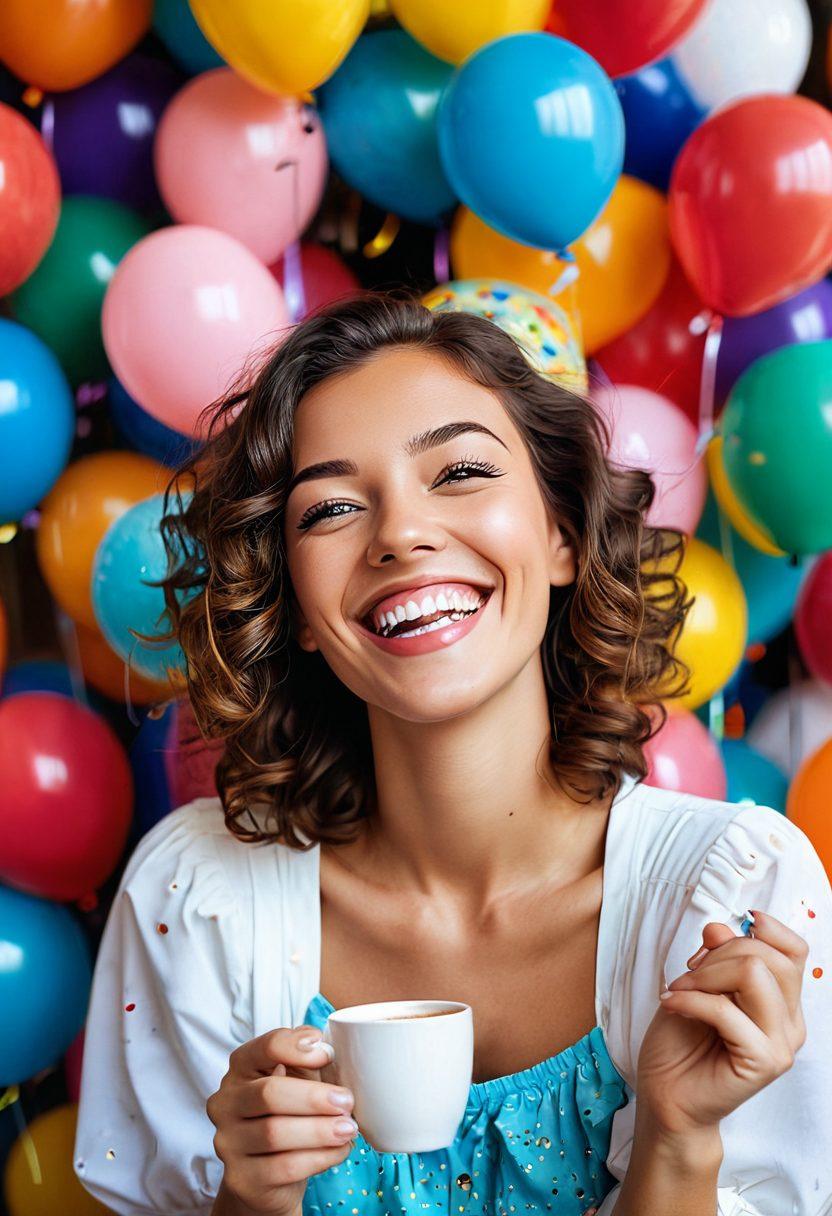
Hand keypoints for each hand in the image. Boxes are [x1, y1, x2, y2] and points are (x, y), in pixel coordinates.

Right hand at [206, 1025, 357, 1215]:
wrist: (270, 1177)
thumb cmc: (288, 1116)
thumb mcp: (298, 1081)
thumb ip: (307, 1061)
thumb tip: (324, 1048)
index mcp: (240, 1068)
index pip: (264, 1048)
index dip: (296, 1047)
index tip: (328, 1053)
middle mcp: (225, 1102)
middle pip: (269, 1094)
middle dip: (314, 1097)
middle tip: (347, 1102)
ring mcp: (228, 1143)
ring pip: (275, 1133)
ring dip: (320, 1130)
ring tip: (348, 1129)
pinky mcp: (240, 1179)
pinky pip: (284, 1166)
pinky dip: (319, 1157)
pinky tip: (339, 1150)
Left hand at [635, 909, 808, 1138]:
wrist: (666, 1096)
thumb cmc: (681, 1043)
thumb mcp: (695, 984)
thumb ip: (715, 956)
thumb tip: (721, 928)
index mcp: (782, 1001)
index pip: (793, 950)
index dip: (761, 930)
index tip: (718, 937)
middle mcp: (790, 1021)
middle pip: (769, 955)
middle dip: (719, 953)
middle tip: (688, 973)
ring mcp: (781, 1043)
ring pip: (753, 973)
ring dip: (705, 974)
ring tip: (679, 991)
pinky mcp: (764, 1062)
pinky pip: (727, 1010)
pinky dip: (691, 1000)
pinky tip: (671, 1004)